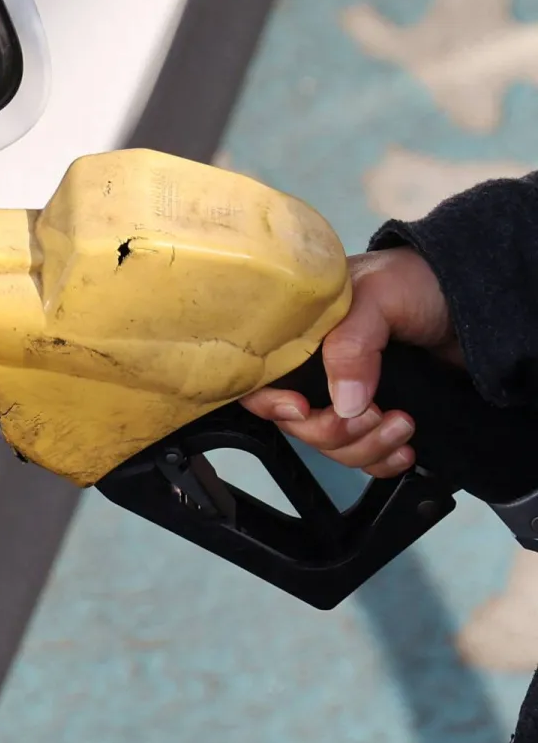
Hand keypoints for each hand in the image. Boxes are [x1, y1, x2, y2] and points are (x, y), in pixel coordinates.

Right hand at [241, 247, 458, 477]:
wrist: (479, 298)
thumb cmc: (420, 281)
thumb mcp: (379, 296)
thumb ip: (352, 345)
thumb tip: (344, 405)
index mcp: (301, 336)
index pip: (262, 381)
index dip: (272, 403)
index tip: (302, 408)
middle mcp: (318, 368)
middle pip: (298, 424)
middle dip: (334, 431)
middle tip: (375, 414)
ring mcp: (350, 395)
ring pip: (333, 445)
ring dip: (366, 447)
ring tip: (403, 425)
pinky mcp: (382, 415)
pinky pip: (366, 456)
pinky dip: (382, 461)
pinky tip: (405, 450)